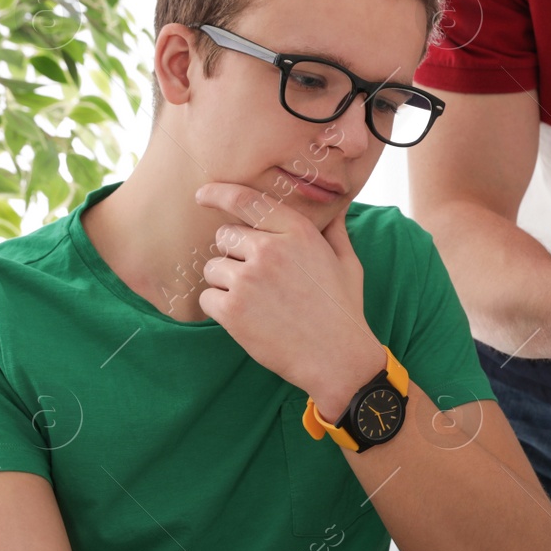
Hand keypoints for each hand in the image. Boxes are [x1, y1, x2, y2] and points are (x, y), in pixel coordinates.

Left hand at [194, 182, 379, 398]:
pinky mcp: (233, 309)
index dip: (219, 193)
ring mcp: (249, 279)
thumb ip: (335, 230)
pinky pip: (207, 297)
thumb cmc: (343, 308)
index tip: (203, 195)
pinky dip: (220, 308)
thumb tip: (339, 206)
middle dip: (234, 253)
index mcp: (298, 232)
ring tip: (256, 302)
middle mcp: (271, 250)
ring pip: (213, 267)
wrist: (337, 356)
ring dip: (226, 282)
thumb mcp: (347, 262)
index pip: (247, 200)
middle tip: (258, 279)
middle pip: (225, 236)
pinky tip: (246, 318)